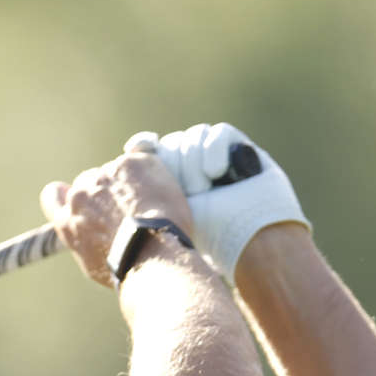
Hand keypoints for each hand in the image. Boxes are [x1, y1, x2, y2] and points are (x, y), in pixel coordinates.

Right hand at [40, 152, 195, 289]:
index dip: (66, 194)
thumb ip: (82, 237)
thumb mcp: (91, 262)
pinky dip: (150, 176)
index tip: (80, 199)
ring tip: (149, 206)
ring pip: (115, 171)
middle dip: (105, 191)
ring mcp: (105, 175)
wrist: (150, 253)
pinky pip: (140, 163)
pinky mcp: (131, 164)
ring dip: (128, 182)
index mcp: (66, 219)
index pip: (53, 195)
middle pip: (89, 181)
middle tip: (128, 209)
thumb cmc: (125, 265)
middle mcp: (81, 193)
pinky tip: (159, 196)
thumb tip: (86, 230)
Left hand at [123, 122, 308, 282]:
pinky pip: (219, 132)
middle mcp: (194, 168)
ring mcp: (219, 157)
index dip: (146, 148)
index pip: (155, 152)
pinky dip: (215, 149)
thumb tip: (129, 150)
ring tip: (204, 188)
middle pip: (174, 143)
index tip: (135, 149)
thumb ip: (141, 188)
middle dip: (176, 165)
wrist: (246, 243)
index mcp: (171, 184)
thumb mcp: (162, 213)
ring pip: (195, 136)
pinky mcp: (243, 150)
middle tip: (187, 190)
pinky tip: (217, 172)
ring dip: (195, 162)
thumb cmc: (202, 237)